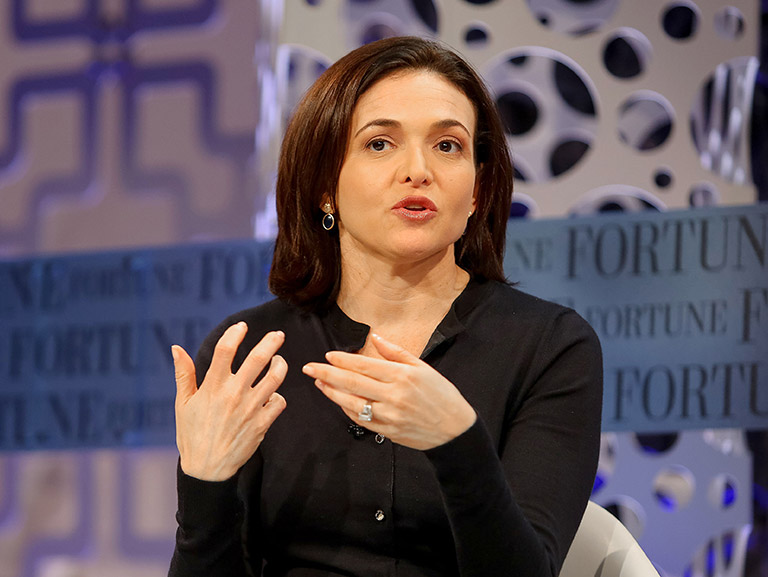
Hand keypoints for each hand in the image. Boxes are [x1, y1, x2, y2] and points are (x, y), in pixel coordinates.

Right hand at [173, 322, 287, 480]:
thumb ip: (184, 374)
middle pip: (258, 359)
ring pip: (275, 377)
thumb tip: (177, 348)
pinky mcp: (262, 424)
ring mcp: (250, 409)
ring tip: (279, 361)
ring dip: (280, 365)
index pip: (226, 350)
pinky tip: (273, 394)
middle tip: (278, 334)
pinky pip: (279, 402)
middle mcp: (233, 394)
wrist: (207, 469)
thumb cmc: (192, 434)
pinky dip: (278, 396)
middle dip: (271, 342)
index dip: (235, 334)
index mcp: (212, 387)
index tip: (242, 326)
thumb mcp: (182, 404)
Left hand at [302, 334, 475, 449]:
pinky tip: (337, 399)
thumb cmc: (441, 395)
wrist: (455, 429)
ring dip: (332, 392)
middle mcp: (394, 395)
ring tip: (319, 383)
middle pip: (353, 383)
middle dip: (327, 374)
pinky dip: (346, 409)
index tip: (327, 356)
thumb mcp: (423, 367)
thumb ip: (396, 353)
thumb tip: (375, 337)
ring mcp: (389, 415)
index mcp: (403, 376)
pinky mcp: (387, 431)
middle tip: (309, 368)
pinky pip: (360, 419)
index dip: (343, 360)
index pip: (365, 365)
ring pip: (352, 403)